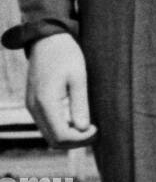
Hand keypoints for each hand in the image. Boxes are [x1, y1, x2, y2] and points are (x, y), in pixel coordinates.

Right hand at [26, 32, 96, 146]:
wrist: (47, 40)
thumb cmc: (67, 55)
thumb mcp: (79, 78)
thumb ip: (80, 104)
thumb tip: (84, 129)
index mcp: (45, 101)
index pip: (61, 135)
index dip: (81, 139)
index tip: (98, 129)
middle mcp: (34, 107)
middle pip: (54, 140)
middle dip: (76, 141)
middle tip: (96, 131)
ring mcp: (31, 106)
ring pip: (49, 134)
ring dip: (70, 135)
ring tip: (90, 125)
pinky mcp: (34, 103)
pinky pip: (47, 125)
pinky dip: (62, 128)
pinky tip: (78, 119)